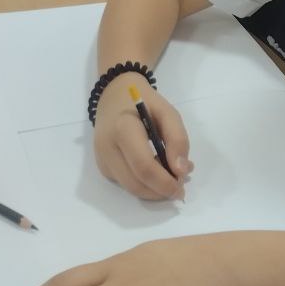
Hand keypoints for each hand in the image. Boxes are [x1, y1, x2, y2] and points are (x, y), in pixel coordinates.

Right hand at [93, 78, 192, 200]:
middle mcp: (107, 147)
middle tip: (179, 186)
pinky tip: (154, 170)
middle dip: (160, 191)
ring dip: (153, 190)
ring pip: (130, 188)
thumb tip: (181, 171)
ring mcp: (102, 159)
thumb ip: (177, 139)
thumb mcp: (167, 112)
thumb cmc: (145, 102)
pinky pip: (125, 184)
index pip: (144, 166)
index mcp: (123, 128)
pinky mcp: (103, 166)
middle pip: (135, 183)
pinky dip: (143, 184)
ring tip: (169, 177)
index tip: (182, 184)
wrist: (115, 94)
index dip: (164, 182)